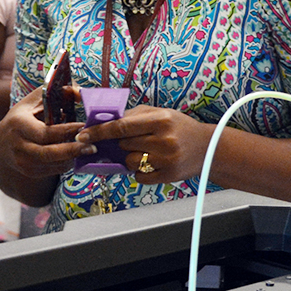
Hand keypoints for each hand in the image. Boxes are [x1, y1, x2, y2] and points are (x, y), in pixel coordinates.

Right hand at [0, 87, 90, 180]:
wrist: (2, 142)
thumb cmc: (24, 116)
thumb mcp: (34, 101)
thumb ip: (57, 92)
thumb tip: (81, 92)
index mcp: (18, 124)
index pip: (44, 132)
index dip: (65, 131)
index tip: (83, 126)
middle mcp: (18, 145)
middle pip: (48, 153)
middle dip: (72, 150)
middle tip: (92, 147)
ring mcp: (22, 162)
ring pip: (52, 164)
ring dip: (72, 158)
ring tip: (89, 151)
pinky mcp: (29, 172)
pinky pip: (52, 171)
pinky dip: (66, 164)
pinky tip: (77, 156)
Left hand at [79, 105, 213, 184]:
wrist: (207, 148)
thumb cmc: (180, 127)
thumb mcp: (161, 114)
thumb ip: (134, 115)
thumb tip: (105, 120)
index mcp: (161, 120)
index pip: (122, 126)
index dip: (99, 131)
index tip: (83, 135)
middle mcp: (164, 140)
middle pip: (124, 145)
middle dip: (122, 143)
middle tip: (134, 140)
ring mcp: (166, 160)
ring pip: (130, 162)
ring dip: (131, 157)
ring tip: (148, 151)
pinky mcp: (167, 176)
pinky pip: (139, 176)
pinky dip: (140, 170)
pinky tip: (153, 162)